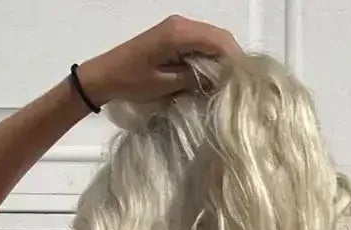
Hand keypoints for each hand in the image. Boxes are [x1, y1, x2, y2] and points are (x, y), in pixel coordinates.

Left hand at [75, 15, 243, 107]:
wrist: (105, 75)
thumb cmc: (132, 82)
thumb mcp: (166, 84)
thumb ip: (195, 77)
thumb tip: (220, 78)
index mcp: (180, 33)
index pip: (220, 41)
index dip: (236, 60)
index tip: (244, 82)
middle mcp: (181, 24)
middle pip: (219, 37)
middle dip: (231, 59)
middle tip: (239, 85)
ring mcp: (177, 27)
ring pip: (211, 39)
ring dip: (221, 58)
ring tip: (228, 82)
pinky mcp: (173, 35)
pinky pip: (200, 42)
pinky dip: (209, 56)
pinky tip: (211, 75)